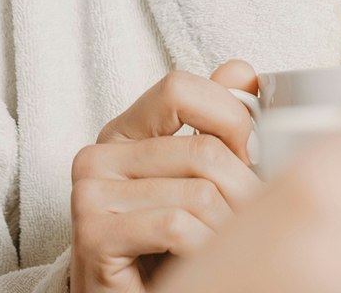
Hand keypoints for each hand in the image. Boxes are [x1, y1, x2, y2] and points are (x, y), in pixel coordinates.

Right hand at [69, 61, 263, 292]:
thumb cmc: (164, 252)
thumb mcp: (191, 184)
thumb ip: (212, 127)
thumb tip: (242, 73)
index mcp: (124, 132)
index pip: (180, 88)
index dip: (228, 116)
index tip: (250, 157)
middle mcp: (99, 154)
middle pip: (202, 150)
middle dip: (244, 194)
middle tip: (250, 227)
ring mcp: (89, 191)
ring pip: (198, 193)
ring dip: (229, 233)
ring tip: (223, 254)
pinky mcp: (91, 232)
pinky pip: (176, 226)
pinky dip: (204, 252)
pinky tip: (197, 267)